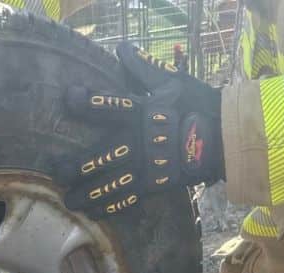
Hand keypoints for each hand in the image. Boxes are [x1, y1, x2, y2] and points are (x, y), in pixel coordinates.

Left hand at [56, 43, 224, 217]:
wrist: (227, 139)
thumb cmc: (198, 106)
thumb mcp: (172, 83)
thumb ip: (144, 69)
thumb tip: (122, 48)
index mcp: (144, 113)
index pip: (112, 105)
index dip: (89, 102)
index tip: (69, 98)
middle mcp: (142, 142)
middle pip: (103, 155)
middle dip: (77, 166)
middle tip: (57, 172)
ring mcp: (148, 167)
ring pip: (112, 183)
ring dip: (88, 194)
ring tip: (69, 201)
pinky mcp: (156, 184)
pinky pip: (130, 198)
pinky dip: (111, 207)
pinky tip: (94, 213)